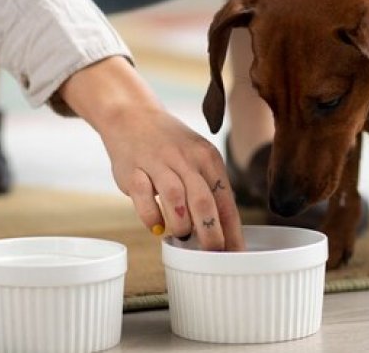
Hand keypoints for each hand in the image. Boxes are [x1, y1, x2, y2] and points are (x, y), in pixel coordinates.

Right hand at [59, 57, 244, 250]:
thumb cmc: (171, 146)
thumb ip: (209, 190)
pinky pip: (144, 198)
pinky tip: (157, 228)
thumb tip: (223, 232)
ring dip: (181, 224)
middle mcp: (185, 159)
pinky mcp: (133, 170)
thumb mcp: (197, 159)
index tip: (236, 254)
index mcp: (207, 158)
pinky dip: (152, 218)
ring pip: (175, 199)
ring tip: (183, 236)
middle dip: (210, 233)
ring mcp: (158, 163)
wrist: (132, 115)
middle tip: (212, 254)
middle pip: (204, 202)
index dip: (231, 230)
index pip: (225, 199)